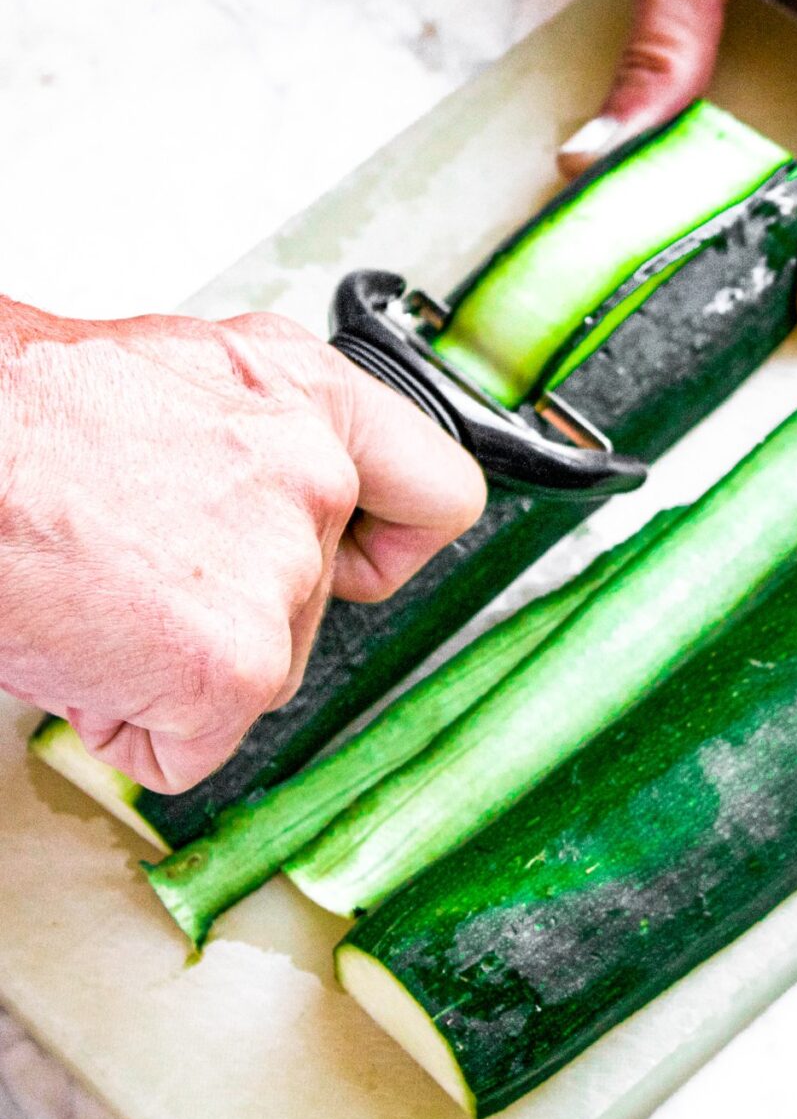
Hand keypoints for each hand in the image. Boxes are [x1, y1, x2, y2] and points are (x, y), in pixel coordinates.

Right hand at [0, 300, 484, 792]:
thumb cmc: (26, 409)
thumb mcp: (176, 373)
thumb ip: (258, 436)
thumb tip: (265, 494)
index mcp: (308, 397)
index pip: (434, 499)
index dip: (386, 549)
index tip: (354, 565)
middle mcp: (315, 478)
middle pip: (312, 605)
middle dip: (225, 609)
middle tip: (133, 563)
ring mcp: (282, 575)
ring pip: (254, 676)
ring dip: (172, 663)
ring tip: (96, 587)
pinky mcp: (234, 665)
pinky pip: (188, 746)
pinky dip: (124, 722)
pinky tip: (83, 645)